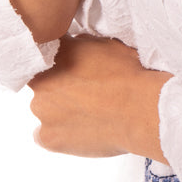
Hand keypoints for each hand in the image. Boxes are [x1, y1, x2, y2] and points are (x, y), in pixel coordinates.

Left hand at [28, 36, 172, 161]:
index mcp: (56, 52)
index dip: (61, 61)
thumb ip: (81, 44)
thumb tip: (73, 46)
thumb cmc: (129, 75)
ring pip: (45, 108)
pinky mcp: (47, 137)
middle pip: (44, 82)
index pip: (47, 52)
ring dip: (60, 109)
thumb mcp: (106, 44)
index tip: (73, 68)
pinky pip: (44, 134)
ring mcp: (42, 110)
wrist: (140, 110)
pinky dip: (58, 132)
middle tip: (84, 92)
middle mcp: (42, 80)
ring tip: (88, 113)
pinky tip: (79, 129)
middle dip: (59, 86)